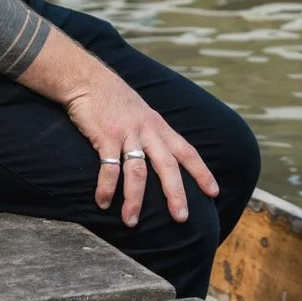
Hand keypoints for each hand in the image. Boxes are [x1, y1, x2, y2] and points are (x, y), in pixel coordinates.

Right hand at [63, 64, 219, 228]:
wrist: (87, 79)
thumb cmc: (114, 99)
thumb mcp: (142, 113)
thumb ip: (153, 134)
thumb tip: (163, 158)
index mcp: (159, 127)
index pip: (187, 151)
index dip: (201, 172)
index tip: (214, 192)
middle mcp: (147, 130)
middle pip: (167, 165)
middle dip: (176, 193)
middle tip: (182, 217)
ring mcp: (127, 133)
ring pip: (138, 171)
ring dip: (135, 199)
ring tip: (131, 221)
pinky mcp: (105, 136)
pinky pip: (109, 167)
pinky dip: (106, 187)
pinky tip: (103, 202)